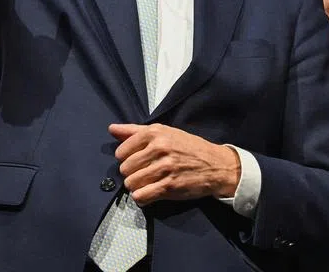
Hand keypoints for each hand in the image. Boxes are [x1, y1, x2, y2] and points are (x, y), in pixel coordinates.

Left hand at [109, 123, 239, 206]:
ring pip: (131, 183)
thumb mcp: (164, 132)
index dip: (125, 158)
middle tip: (142, 173)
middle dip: (131, 173)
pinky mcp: (170, 187)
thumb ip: (135, 131)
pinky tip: (149, 193)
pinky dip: (142, 197)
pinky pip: (142, 196)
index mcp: (154, 133)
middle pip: (125, 168)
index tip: (135, 161)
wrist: (216, 165)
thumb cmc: (188, 147)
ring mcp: (164, 168)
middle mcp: (159, 148)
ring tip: (146, 183)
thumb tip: (112, 129)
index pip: (122, 151)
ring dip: (136, 186)